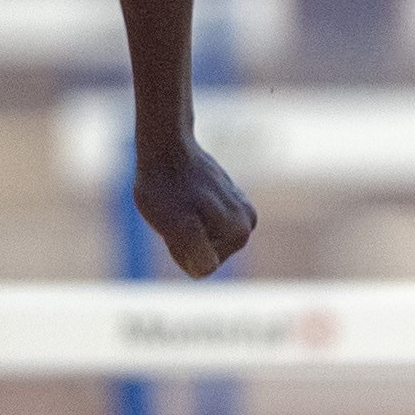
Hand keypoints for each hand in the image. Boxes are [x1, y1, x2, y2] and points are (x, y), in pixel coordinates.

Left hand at [132, 138, 256, 277]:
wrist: (166, 146)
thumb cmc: (165, 188)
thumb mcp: (173, 225)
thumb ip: (194, 251)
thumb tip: (206, 268)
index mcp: (240, 235)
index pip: (200, 268)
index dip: (179, 248)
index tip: (177, 220)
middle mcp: (249, 224)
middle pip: (205, 255)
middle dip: (185, 239)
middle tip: (176, 210)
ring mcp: (242, 210)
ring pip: (204, 240)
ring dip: (186, 226)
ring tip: (180, 202)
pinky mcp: (231, 199)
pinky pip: (204, 223)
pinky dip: (190, 213)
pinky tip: (186, 195)